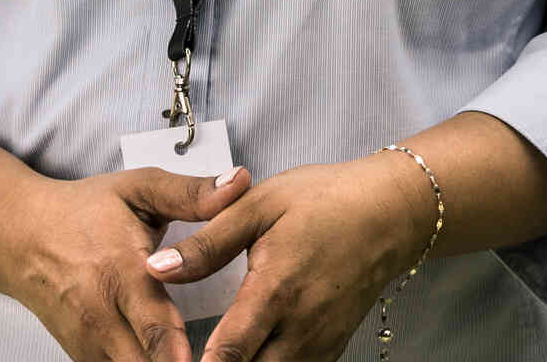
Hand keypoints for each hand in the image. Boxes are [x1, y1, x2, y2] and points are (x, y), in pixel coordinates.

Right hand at [7, 165, 252, 361]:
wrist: (21, 235)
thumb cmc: (84, 210)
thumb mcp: (138, 189)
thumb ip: (192, 193)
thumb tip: (242, 183)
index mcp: (122, 270)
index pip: (154, 325)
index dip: (178, 352)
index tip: (208, 360)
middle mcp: (102, 313)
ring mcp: (89, 340)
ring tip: (199, 360)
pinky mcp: (82, 354)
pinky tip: (167, 359)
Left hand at [146, 153, 432, 361]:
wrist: (390, 212)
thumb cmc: (323, 200)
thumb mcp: (259, 205)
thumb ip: (207, 243)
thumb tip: (156, 269)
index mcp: (275, 289)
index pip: (229, 352)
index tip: (172, 361)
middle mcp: (300, 327)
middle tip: (184, 358)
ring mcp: (319, 342)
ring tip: (212, 358)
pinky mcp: (332, 347)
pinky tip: (248, 357)